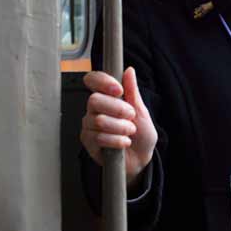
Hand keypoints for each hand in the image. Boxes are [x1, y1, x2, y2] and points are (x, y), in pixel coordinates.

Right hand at [80, 67, 157, 186]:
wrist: (141, 158)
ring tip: (129, 132)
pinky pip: (98, 137)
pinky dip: (117, 140)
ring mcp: (89, 126)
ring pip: (98, 120)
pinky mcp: (88, 143)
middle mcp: (94, 110)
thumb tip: (129, 71)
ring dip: (121, 127)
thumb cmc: (141, 134)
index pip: (93, 80)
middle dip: (118, 109)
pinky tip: (123, 143)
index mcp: (107, 98)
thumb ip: (132, 92)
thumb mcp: (141, 111)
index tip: (118, 90)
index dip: (102, 81)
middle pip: (94, 100)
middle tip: (131, 117)